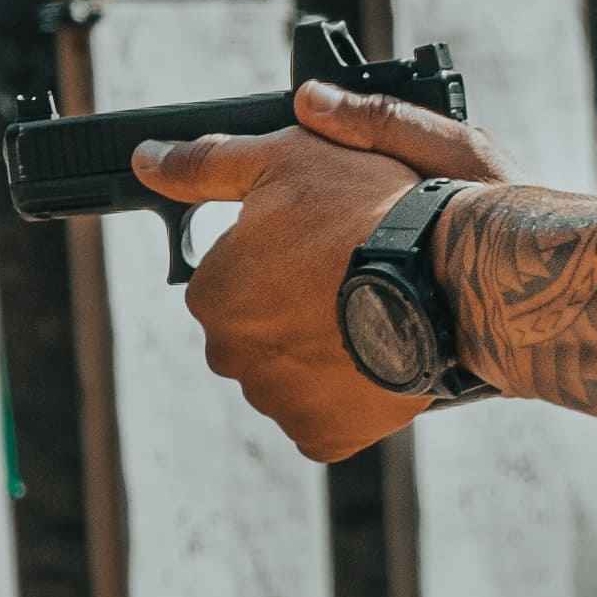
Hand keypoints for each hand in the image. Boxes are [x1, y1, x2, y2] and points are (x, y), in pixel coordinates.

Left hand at [132, 75, 517, 466]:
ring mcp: (277, 402)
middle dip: (290, 311)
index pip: (228, 278)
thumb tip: (148, 160)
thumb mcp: (282, 160)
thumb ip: (205, 164)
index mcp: (211, 294)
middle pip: (255, 332)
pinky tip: (372, 358)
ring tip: (367, 315)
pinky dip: (343, 396)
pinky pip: (323, 418)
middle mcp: (231, 356)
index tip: (318, 243)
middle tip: (345, 279)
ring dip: (319, 352)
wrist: (448, 280)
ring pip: (289, 376)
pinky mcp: (323, 437)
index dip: (274, 257)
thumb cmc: (366, 212)